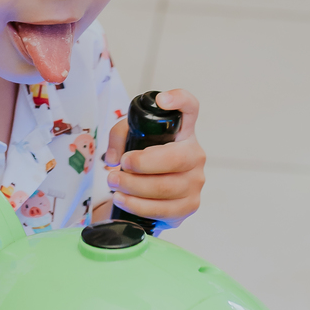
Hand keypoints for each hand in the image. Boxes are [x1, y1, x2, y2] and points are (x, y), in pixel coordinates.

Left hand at [104, 89, 204, 226]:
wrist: (152, 192)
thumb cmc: (145, 158)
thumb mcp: (130, 138)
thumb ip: (118, 137)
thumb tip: (113, 158)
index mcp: (184, 131)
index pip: (191, 108)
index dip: (179, 101)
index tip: (161, 101)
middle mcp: (195, 155)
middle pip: (176, 158)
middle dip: (142, 164)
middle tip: (121, 165)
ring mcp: (195, 182)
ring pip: (167, 187)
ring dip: (134, 187)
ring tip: (114, 183)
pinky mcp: (189, 206)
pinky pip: (164, 209)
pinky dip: (138, 206)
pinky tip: (123, 199)